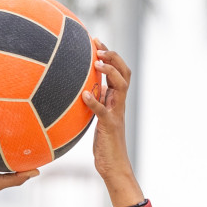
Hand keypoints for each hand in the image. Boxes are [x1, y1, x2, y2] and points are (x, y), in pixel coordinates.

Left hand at [83, 41, 144, 206]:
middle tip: (99, 47)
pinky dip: (94, 102)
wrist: (114, 166)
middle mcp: (119, 104)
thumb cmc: (104, 144)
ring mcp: (116, 114)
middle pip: (124, 73)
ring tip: (96, 62)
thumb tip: (82, 90)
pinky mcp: (109, 127)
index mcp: (116, 100)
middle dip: (113, 56)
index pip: (119, 71)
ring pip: (120, 86)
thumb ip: (95, 103)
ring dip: (109, 72)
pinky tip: (84, 95)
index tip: (97, 40)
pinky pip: (103, 111)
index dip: (110, 54)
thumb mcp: (98, 119)